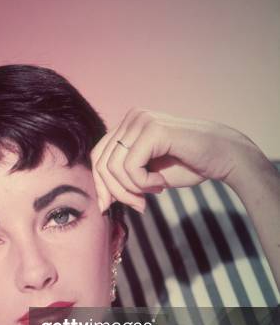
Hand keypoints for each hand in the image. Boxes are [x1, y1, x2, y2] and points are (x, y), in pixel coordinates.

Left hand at [91, 109, 261, 212]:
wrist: (225, 157)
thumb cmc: (190, 166)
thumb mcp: (149, 174)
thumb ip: (125, 179)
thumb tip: (102, 201)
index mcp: (129, 125)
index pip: (98, 156)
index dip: (100, 185)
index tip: (108, 207)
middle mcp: (133, 117)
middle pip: (101, 163)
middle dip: (116, 192)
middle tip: (139, 206)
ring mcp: (142, 120)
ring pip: (114, 168)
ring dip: (133, 189)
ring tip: (155, 190)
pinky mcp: (153, 129)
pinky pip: (130, 168)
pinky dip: (144, 183)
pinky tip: (162, 182)